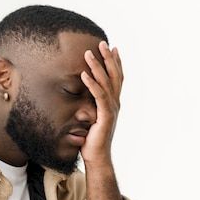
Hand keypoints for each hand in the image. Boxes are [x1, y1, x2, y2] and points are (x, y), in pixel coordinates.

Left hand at [79, 41, 123, 166]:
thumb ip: (91, 106)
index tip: (114, 48)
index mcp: (113, 103)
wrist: (97, 157)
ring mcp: (111, 110)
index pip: (117, 79)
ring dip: (97, 66)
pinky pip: (98, 96)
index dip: (116, 63)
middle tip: (103, 43)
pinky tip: (84, 74)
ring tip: (89, 53)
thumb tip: (82, 98)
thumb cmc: (92, 140)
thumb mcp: (91, 118)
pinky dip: (92, 84)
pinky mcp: (105, 116)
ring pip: (106, 82)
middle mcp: (115, 104)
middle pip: (115, 76)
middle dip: (109, 58)